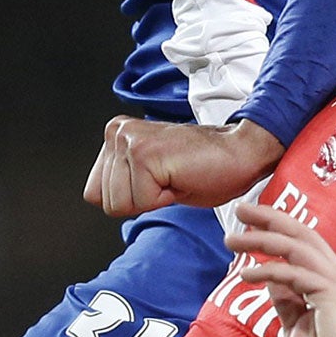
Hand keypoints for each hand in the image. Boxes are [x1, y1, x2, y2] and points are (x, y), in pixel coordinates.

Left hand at [83, 116, 283, 216]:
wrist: (240, 153)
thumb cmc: (205, 167)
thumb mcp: (151, 176)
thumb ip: (122, 180)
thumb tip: (98, 198)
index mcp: (116, 135)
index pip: (95, 194)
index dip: (130, 200)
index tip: (158, 182)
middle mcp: (117, 132)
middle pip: (105, 201)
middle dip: (140, 201)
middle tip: (169, 179)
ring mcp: (128, 141)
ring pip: (119, 204)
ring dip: (152, 200)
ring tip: (175, 176)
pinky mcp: (143, 153)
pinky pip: (141, 202)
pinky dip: (164, 199)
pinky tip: (180, 177)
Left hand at [225, 201, 335, 336]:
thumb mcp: (297, 330)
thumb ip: (288, 304)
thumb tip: (273, 282)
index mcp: (332, 285)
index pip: (303, 246)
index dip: (277, 230)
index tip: (248, 224)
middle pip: (302, 236)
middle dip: (270, 219)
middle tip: (241, 210)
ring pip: (297, 248)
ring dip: (262, 240)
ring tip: (233, 240)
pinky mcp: (333, 296)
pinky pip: (295, 274)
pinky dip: (269, 270)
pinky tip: (246, 273)